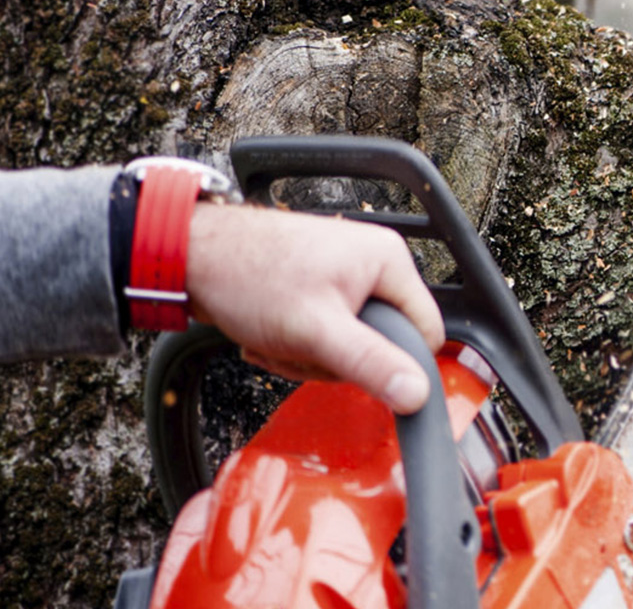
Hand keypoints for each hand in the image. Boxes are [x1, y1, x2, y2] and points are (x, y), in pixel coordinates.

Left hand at [183, 203, 445, 413]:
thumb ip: (371, 363)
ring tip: (278, 338)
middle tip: (301, 347)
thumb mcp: (316, 330)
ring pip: (349, 344)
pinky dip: (296, 344)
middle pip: (382, 342)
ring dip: (309, 355)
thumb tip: (418, 394)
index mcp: (388, 261)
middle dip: (336, 359)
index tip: (353, 366)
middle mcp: (373, 263)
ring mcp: (344, 275)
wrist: (189, 256)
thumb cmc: (247, 276)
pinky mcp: (318, 287)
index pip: (425, 332)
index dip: (394, 362)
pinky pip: (325, 335)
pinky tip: (269, 334)